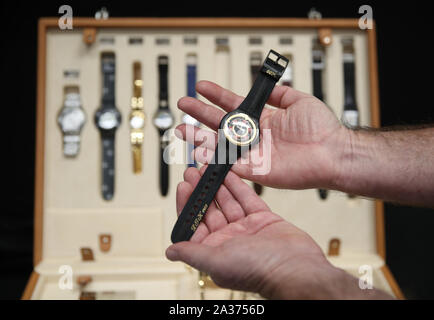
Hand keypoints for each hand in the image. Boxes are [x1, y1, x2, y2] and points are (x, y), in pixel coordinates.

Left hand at [166, 167, 391, 298]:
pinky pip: (247, 198)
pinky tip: (228, 172)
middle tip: (193, 171)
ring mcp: (246, 228)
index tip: (183, 187)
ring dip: (217, 184)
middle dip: (201, 190)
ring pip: (228, 201)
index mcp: (215, 250)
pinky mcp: (263, 218)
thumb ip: (193, 252)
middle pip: (210, 209)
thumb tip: (170, 251)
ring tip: (208, 167)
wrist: (296, 268)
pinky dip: (237, 185)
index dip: (187, 204)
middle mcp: (229, 239)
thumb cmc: (258, 271)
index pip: (195, 223)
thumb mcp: (217, 260)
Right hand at [175, 80, 348, 189]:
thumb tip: (267, 86)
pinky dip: (213, 160)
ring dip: (200, 138)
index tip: (202, 87)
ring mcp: (253, 153)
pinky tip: (198, 152)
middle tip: (183, 104)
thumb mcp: (299, 101)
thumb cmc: (322, 129)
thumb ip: (280, 94)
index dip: (217, 95)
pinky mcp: (256, 171)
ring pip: (220, 145)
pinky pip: (230, 165)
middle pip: (221, 124)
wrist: (333, 152)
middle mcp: (255, 136)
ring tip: (182, 129)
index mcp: (263, 119)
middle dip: (201, 114)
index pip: (234, 105)